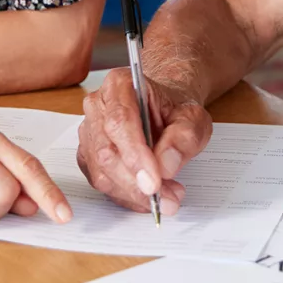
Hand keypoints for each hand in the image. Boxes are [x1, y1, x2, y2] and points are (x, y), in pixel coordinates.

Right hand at [77, 68, 211, 215]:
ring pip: (102, 172)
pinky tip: (148, 197)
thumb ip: (184, 137)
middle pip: (107, 151)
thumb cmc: (174, 109)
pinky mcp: (88, 155)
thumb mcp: (193, 118)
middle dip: (137, 182)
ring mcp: (89, 131)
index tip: (154, 182)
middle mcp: (97, 106)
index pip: (120, 122)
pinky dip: (126, 196)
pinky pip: (101, 182)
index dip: (135, 155)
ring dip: (134, 193)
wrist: (165, 110)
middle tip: (167, 199)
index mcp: (119, 84)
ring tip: (166, 197)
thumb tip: (166, 164)